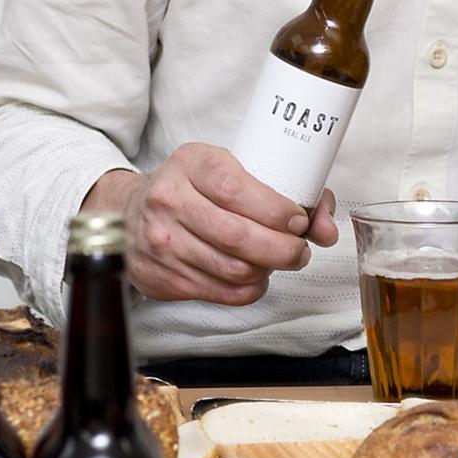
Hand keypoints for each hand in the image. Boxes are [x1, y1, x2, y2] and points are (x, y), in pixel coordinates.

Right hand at [84, 145, 338, 305]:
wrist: (130, 212)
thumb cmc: (192, 188)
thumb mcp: (227, 169)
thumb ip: (282, 191)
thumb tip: (327, 229)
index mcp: (191, 165)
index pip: (237, 190)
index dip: (277, 211)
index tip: (300, 220)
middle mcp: (170, 202)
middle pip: (238, 237)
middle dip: (283, 249)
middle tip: (300, 250)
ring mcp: (162, 242)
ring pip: (233, 269)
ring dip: (268, 270)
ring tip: (279, 261)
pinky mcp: (162, 276)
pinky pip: (220, 292)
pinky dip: (249, 289)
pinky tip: (255, 277)